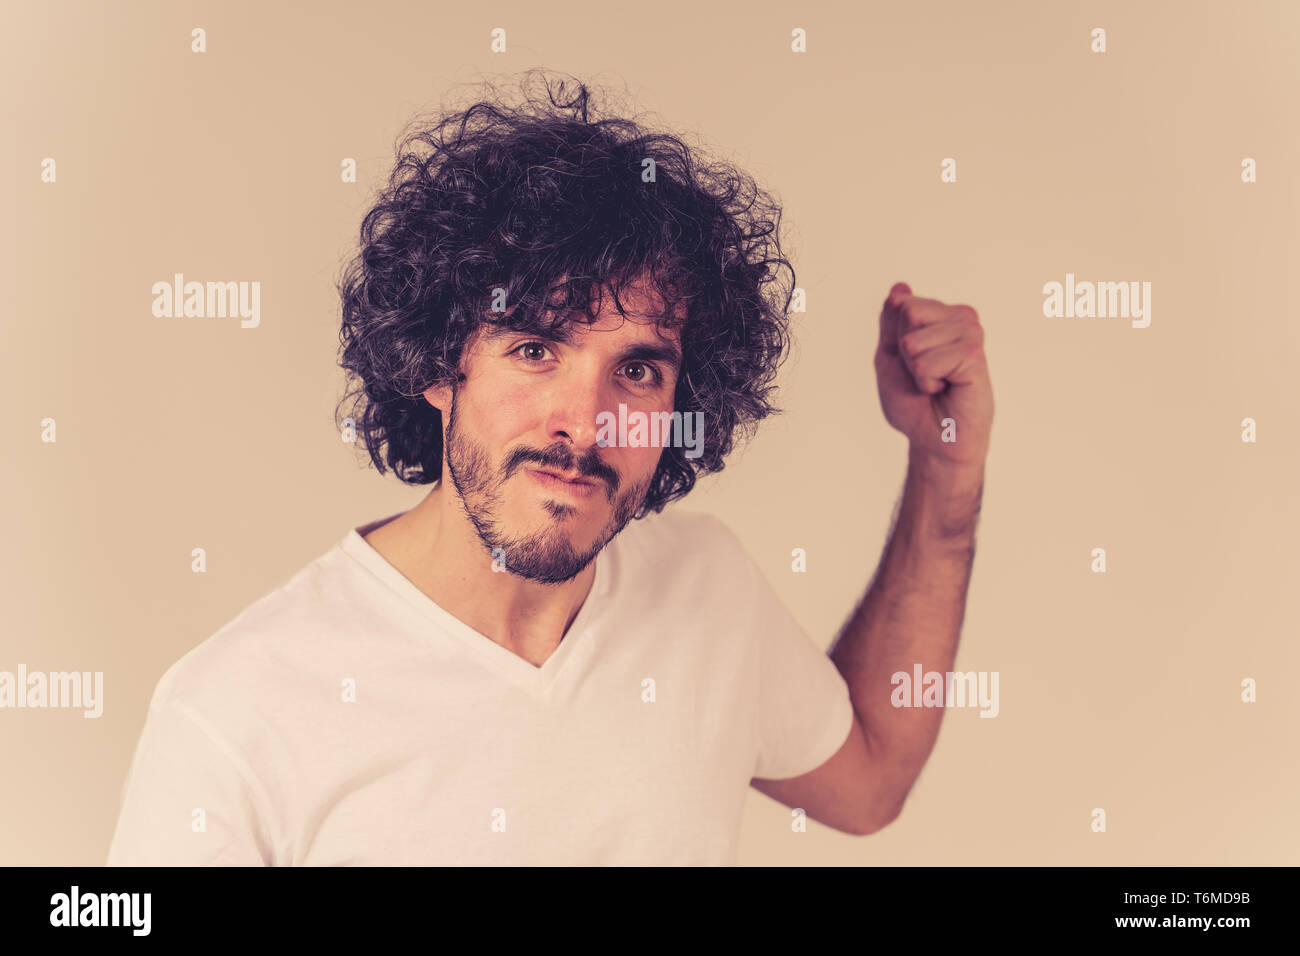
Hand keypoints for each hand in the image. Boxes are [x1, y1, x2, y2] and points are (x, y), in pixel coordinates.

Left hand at [874, 282, 993, 469]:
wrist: (933, 437)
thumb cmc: (914, 400)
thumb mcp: (889, 356)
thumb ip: (891, 323)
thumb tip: (899, 288)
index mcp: (941, 314)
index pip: (899, 304)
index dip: (894, 339)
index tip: (909, 361)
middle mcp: (960, 318)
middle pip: (908, 313)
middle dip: (905, 351)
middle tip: (924, 373)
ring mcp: (970, 334)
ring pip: (914, 340)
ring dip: (916, 370)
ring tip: (936, 382)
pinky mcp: (974, 356)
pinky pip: (927, 362)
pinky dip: (927, 382)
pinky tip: (946, 388)